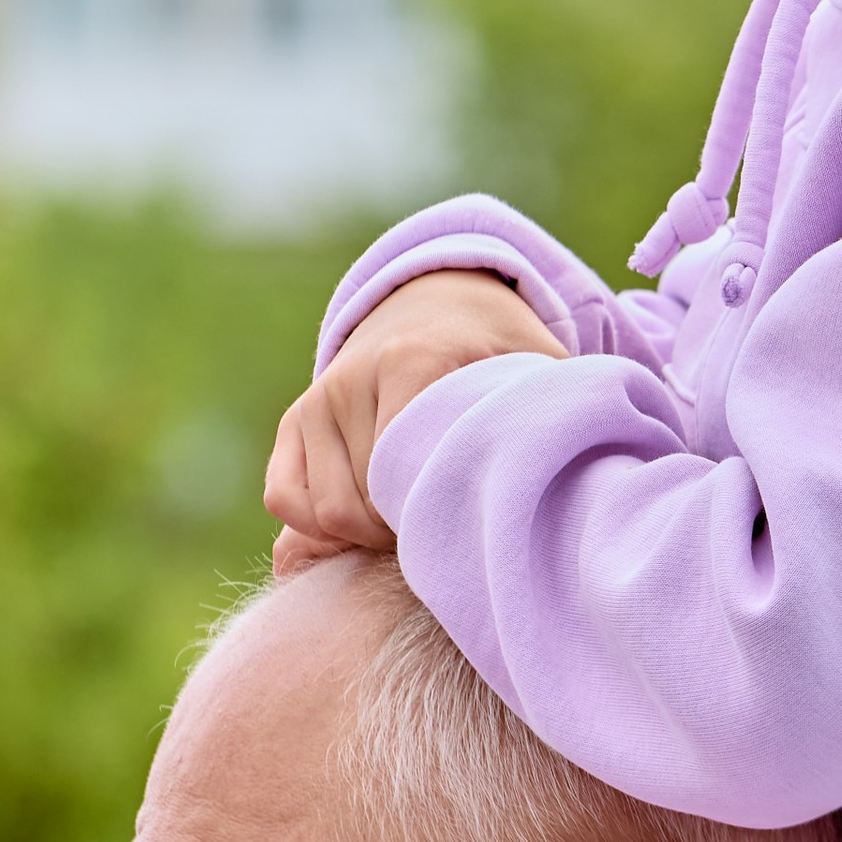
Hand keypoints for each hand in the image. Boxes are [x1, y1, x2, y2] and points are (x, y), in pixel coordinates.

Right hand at [264, 270, 566, 573]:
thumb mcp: (542, 376)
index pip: (406, 478)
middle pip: (367, 507)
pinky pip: (284, 498)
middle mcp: (354, 376)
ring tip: (418, 522)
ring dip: (369, 538)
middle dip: (408, 536)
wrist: (446, 303)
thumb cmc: (505, 357)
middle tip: (450, 529)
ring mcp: (317, 399)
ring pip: (325, 514)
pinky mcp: (294, 420)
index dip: (437, 519)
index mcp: (416, 360)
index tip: (473, 522)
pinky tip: (371, 522)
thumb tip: (557, 501)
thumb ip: (552, 429)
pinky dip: (320, 529)